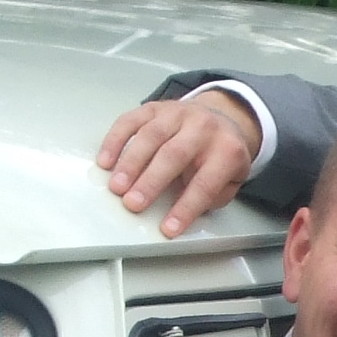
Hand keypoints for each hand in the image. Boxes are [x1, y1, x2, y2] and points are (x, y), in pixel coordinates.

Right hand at [97, 91, 260, 236]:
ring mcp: (177, 114)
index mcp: (227, 150)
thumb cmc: (219, 156)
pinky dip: (115, 141)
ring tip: (116, 187)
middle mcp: (203, 127)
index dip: (186, 208)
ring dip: (130, 163)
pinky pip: (131, 121)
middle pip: (174, 155)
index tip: (168, 228)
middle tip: (133, 204)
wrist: (221, 116)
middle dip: (151, 182)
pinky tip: (105, 161)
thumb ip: (214, 196)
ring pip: (151, 136)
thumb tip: (186, 209)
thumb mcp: (231, 179)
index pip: (205, 183)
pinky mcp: (155, 108)